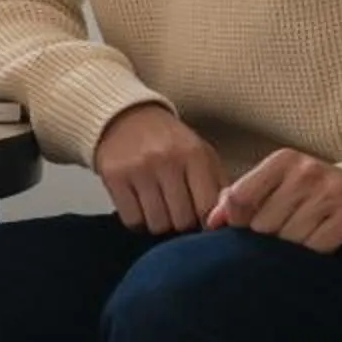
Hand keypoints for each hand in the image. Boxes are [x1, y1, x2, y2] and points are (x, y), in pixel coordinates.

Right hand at [93, 103, 226, 235]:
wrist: (125, 117)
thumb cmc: (169, 142)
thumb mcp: (202, 154)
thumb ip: (218, 187)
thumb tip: (228, 221)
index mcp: (194, 154)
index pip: (207, 209)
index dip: (206, 222)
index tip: (202, 220)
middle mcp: (166, 160)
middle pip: (182, 221)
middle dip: (182, 222)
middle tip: (177, 209)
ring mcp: (137, 169)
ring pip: (157, 224)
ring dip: (160, 222)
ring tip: (159, 206)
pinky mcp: (113, 177)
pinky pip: (132, 220)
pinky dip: (138, 220)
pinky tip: (141, 206)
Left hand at [206, 149, 341, 254]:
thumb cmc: (316, 198)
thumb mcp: (279, 189)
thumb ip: (242, 200)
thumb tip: (211, 222)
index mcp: (283, 161)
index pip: (239, 197)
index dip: (236, 224)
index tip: (244, 234)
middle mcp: (307, 171)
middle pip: (262, 224)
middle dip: (267, 241)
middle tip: (283, 241)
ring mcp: (332, 192)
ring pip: (289, 239)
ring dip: (292, 250)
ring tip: (303, 243)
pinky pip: (317, 247)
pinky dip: (315, 256)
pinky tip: (323, 247)